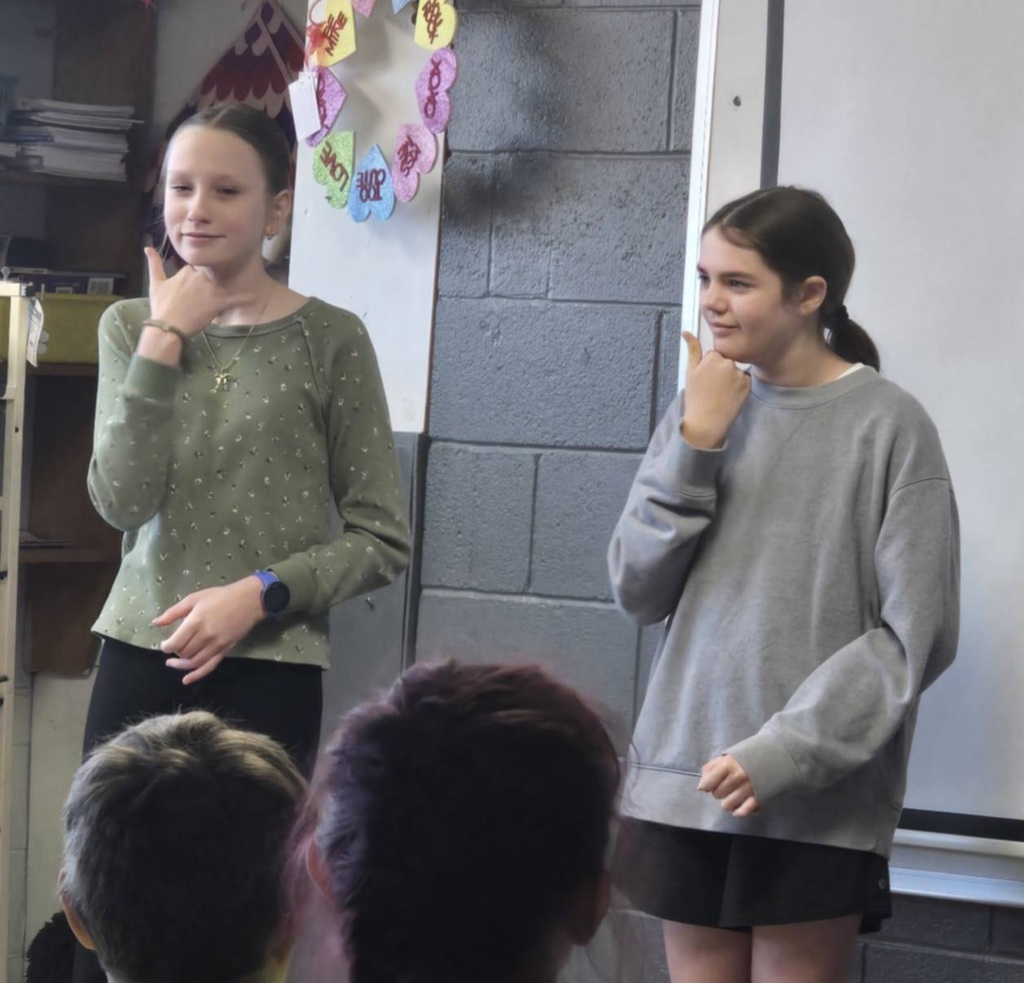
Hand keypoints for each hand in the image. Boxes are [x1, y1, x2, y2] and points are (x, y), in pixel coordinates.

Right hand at [144, 247, 245, 338]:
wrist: (167, 327)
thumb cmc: (161, 307)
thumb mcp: (156, 283)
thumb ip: (154, 263)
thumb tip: (148, 248)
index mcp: (187, 270)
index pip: (200, 267)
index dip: (203, 275)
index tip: (203, 282)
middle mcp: (199, 276)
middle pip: (214, 274)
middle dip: (217, 280)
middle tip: (218, 289)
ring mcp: (209, 289)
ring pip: (226, 283)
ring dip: (235, 285)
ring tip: (246, 285)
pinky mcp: (216, 302)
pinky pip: (234, 298)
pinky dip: (244, 297)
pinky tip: (254, 296)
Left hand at [153, 576, 264, 684]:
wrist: (249, 600)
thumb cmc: (220, 596)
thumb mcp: (194, 598)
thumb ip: (174, 612)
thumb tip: (155, 623)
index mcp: (195, 622)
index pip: (175, 643)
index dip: (166, 646)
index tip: (164, 643)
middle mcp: (205, 636)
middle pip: (183, 653)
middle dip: (175, 652)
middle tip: (175, 646)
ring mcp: (216, 645)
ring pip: (194, 662)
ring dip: (182, 664)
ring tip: (174, 662)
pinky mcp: (225, 649)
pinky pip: (209, 666)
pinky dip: (197, 675)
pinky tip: (187, 679)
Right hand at [679, 331, 750, 447]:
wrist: (706, 422)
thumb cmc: (696, 398)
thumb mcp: (690, 372)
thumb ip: (692, 349)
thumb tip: (686, 332)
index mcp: (713, 358)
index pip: (715, 355)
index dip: (709, 367)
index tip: (706, 380)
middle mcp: (728, 363)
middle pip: (726, 361)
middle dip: (721, 371)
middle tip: (712, 388)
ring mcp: (739, 374)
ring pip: (736, 369)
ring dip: (731, 378)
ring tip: (721, 393)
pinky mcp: (748, 384)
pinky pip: (745, 379)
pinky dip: (739, 386)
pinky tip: (730, 395)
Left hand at [698, 754, 759, 816]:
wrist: (772, 757)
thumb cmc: (744, 759)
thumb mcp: (725, 757)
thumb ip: (710, 768)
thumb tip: (702, 785)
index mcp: (728, 764)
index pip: (708, 783)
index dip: (706, 786)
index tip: (709, 785)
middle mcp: (738, 776)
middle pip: (717, 794)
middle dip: (718, 791)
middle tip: (725, 786)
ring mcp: (748, 788)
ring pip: (727, 805)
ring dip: (728, 802)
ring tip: (732, 795)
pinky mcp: (758, 797)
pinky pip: (744, 811)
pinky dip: (739, 812)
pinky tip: (737, 810)